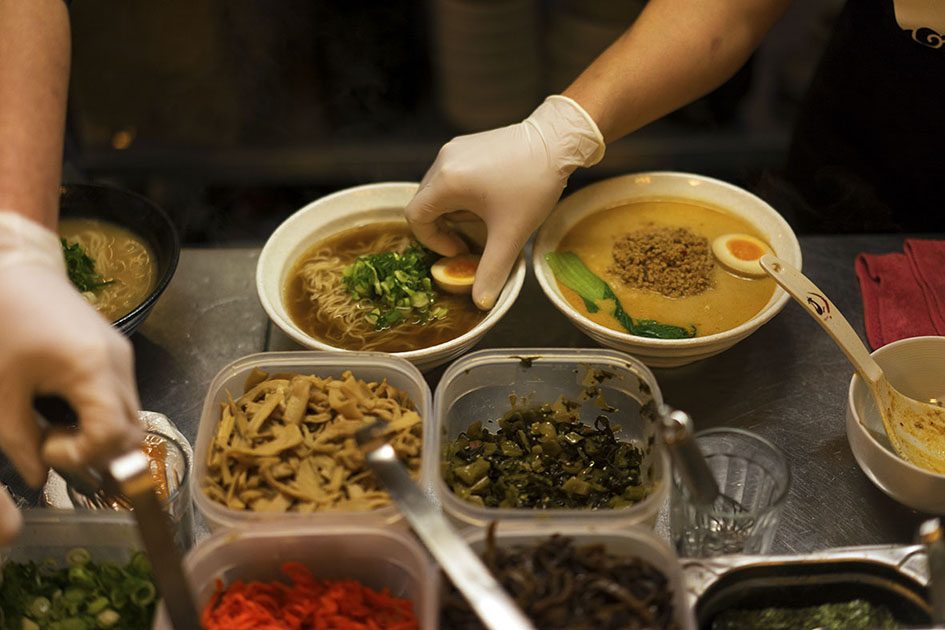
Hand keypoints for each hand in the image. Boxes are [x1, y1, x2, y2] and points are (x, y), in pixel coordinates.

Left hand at [0, 212, 142, 540]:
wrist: (16, 270)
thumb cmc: (2, 324)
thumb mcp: (0, 390)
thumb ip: (19, 441)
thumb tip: (38, 477)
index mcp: (92, 368)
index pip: (114, 435)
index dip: (83, 455)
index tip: (47, 447)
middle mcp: (120, 363)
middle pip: (135, 431)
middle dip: (99, 452)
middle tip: (56, 445)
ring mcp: (124, 357)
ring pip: (133, 416)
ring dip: (101, 435)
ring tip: (59, 426)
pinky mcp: (119, 352)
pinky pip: (124, 397)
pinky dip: (102, 415)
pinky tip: (67, 407)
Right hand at [406, 95, 604, 308]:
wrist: (558, 140)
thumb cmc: (533, 184)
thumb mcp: (511, 233)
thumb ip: (491, 270)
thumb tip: (481, 302)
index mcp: (446, 181)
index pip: (415, 217)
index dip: (432, 241)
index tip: (460, 249)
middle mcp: (443, 161)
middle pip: (424, 203)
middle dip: (442, 227)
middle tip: (470, 239)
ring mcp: (454, 149)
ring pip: (438, 190)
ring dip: (453, 211)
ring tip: (484, 219)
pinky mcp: (467, 144)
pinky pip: (451, 175)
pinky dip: (461, 194)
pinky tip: (489, 199)